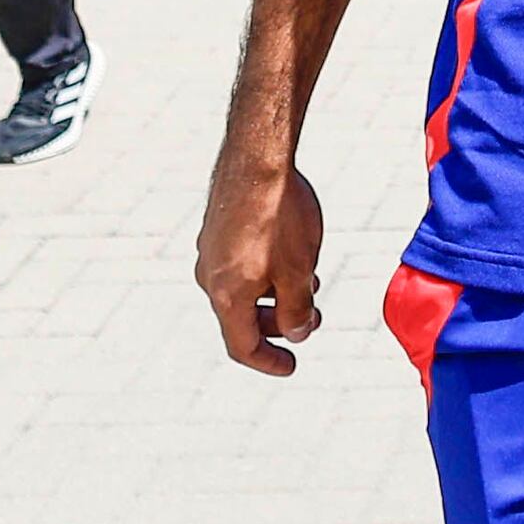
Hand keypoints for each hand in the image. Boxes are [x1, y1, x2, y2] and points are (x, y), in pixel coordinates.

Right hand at [194, 149, 328, 374]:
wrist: (257, 157)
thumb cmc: (279, 216)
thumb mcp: (298, 272)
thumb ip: (297, 311)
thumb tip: (297, 334)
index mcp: (227, 296)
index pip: (242, 346)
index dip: (268, 362)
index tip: (291, 366)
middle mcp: (210, 277)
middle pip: (243, 318)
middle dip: (280, 324)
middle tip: (313, 319)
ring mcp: (210, 251)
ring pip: (243, 288)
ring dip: (275, 295)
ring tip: (311, 283)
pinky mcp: (216, 228)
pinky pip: (239, 263)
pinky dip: (265, 272)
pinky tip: (292, 255)